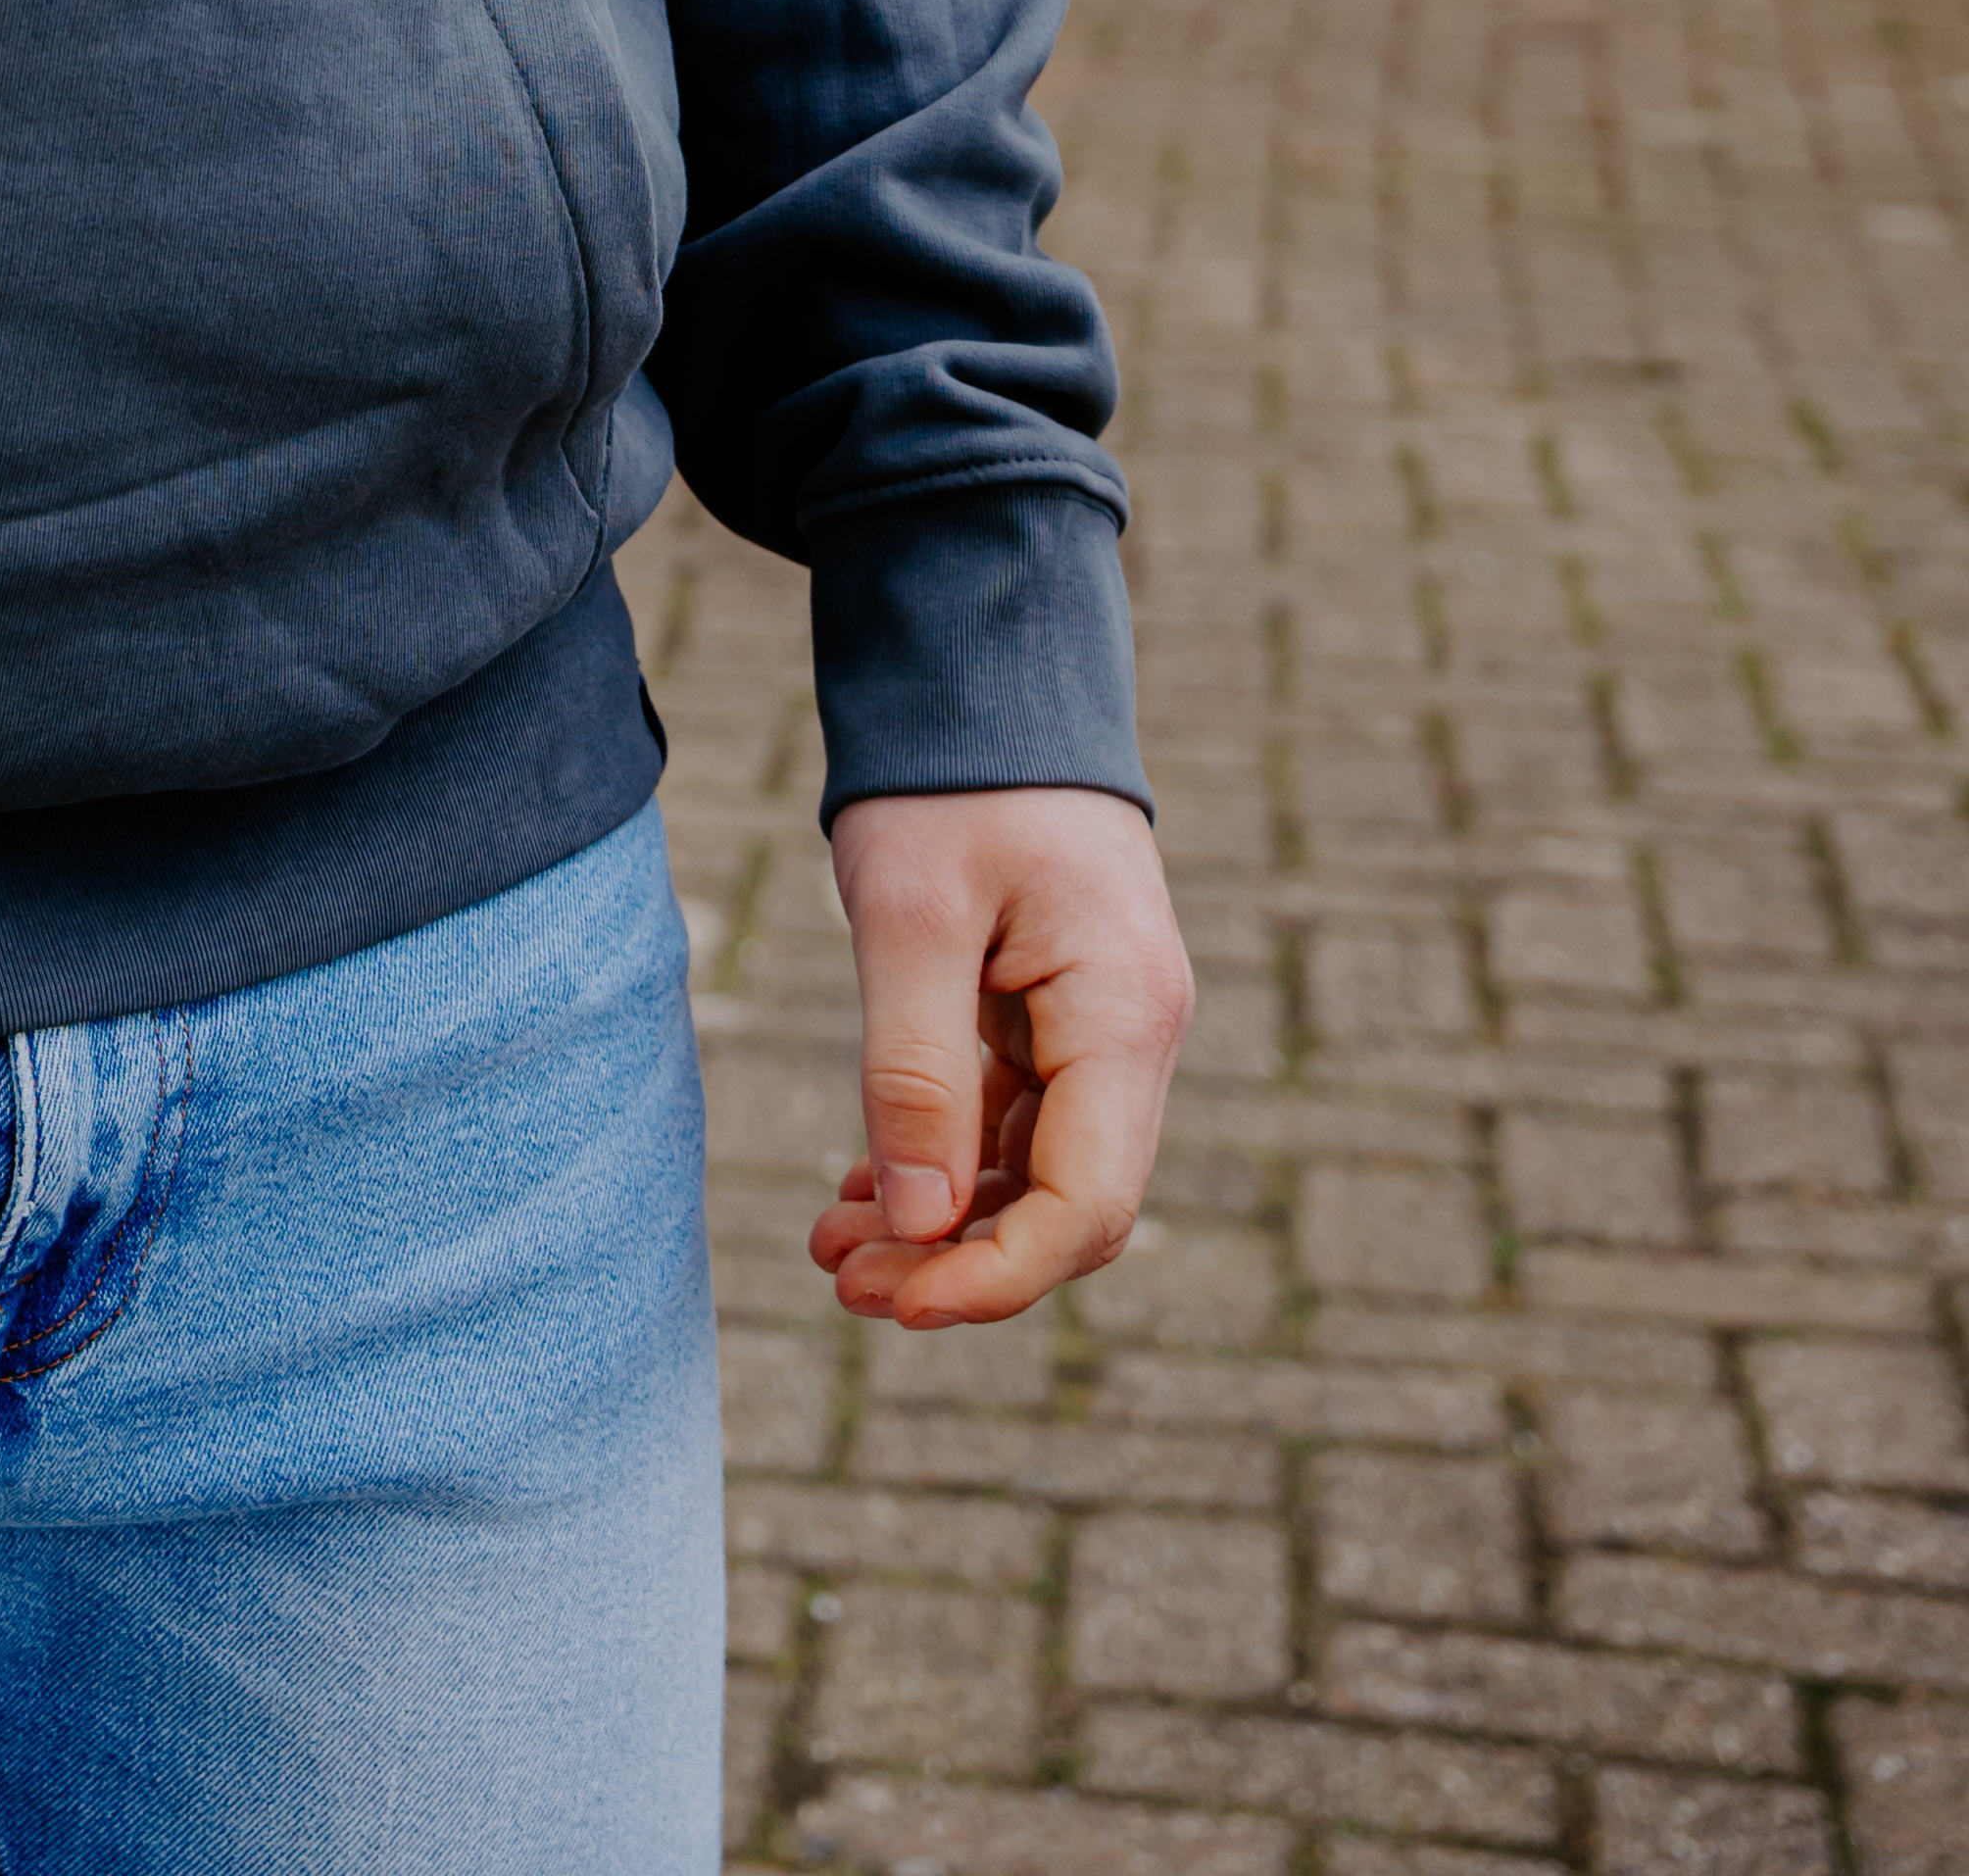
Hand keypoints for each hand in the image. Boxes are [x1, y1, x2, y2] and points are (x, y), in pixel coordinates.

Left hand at [812, 786, 1192, 1330]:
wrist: (981, 669)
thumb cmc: (950, 776)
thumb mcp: (911, 915)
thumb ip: (916, 1072)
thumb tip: (922, 1225)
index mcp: (1125, 1015)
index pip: (1088, 1206)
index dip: (995, 1277)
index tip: (895, 1300)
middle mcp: (1135, 1034)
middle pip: (1068, 1207)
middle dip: (957, 1260)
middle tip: (840, 1278)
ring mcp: (1102, 1026)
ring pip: (1038, 1174)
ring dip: (943, 1221)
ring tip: (833, 1244)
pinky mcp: (1060, 1014)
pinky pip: (1017, 1123)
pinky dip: (947, 1163)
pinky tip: (866, 1184)